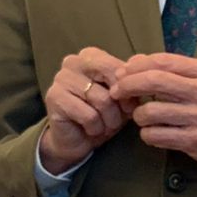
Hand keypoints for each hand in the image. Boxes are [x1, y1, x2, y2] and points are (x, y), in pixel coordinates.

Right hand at [38, 47, 131, 171]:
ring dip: (109, 120)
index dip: (130, 89)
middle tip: (119, 118)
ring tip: (104, 125)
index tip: (130, 106)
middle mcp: (73, 61)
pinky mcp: (54, 98)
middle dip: (120, 103)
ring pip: (102, 99)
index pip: (119, 66)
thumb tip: (142, 68)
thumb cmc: (102, 116)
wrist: (77, 140)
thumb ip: (131, 81)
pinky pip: (89, 115)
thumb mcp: (123, 98)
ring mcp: (61, 78)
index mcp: (90, 55)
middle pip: (111, 78)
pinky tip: (90, 130)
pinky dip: (96, 128)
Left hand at [113, 55, 196, 174]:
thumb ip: (174, 71)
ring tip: (144, 118)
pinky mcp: (196, 140)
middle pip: (154, 81)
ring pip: (150, 111)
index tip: (122, 73)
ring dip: (138, 116)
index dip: (136, 66)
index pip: (163, 61)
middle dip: (128, 85)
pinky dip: (147, 134)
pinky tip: (153, 133)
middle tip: (118, 92)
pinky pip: (155, 135)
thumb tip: (135, 61)